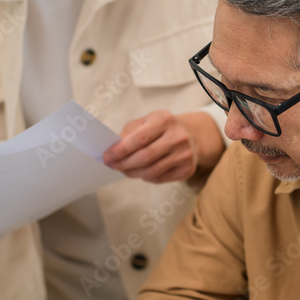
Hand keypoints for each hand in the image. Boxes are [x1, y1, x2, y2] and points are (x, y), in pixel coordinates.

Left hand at [103, 110, 223, 183]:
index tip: (107, 157)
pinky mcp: (187, 169)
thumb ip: (129, 133)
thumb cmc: (162, 128)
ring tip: (124, 170)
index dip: (121, 150)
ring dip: (133, 173)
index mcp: (164, 120)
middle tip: (113, 166)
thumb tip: (113, 150)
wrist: (192, 135)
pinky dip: (146, 177)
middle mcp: (177, 137)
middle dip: (124, 164)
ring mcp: (184, 155)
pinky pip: (160, 179)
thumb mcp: (146, 121)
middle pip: (145, 157)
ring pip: (151, 171)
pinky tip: (141, 172)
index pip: (139, 138)